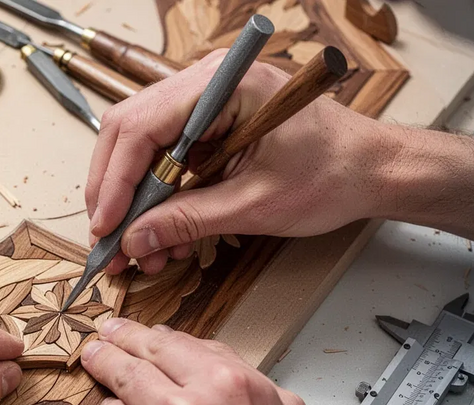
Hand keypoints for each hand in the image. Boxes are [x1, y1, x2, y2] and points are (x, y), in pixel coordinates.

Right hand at [86, 50, 399, 274]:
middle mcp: (209, 82)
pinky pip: (164, 157)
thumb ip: (189, 220)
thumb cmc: (333, 173)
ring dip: (134, 201)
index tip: (105, 227)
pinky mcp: (209, 123)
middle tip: (111, 240)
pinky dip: (158, 198)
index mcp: (225, 86)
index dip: (115, 182)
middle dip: (115, 192)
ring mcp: (207, 100)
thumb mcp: (256, 205)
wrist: (371, 169)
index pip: (141, 126)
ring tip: (143, 250)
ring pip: (140, 147)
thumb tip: (135, 240)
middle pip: (129, 132)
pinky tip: (164, 234)